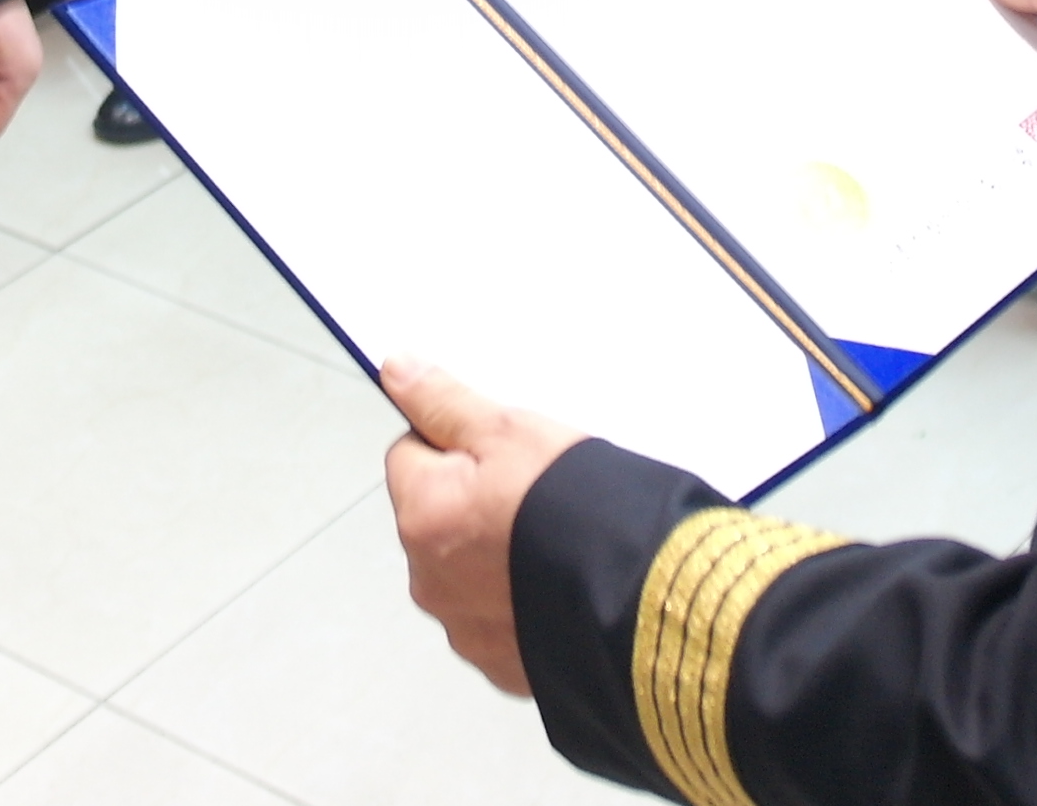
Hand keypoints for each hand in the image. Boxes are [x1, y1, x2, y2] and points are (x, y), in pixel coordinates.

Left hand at [383, 357, 586, 695]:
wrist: (641, 597)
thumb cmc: (574, 509)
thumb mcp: (510, 433)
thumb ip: (446, 403)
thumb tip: (396, 372)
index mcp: (421, 516)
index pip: (410, 456)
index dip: (456, 443)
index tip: (499, 448)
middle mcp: (429, 581)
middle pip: (437, 518)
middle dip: (474, 503)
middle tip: (533, 492)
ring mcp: (466, 629)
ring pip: (468, 573)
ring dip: (497, 557)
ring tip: (554, 540)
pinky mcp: (503, 664)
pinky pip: (501, 620)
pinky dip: (523, 603)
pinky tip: (561, 583)